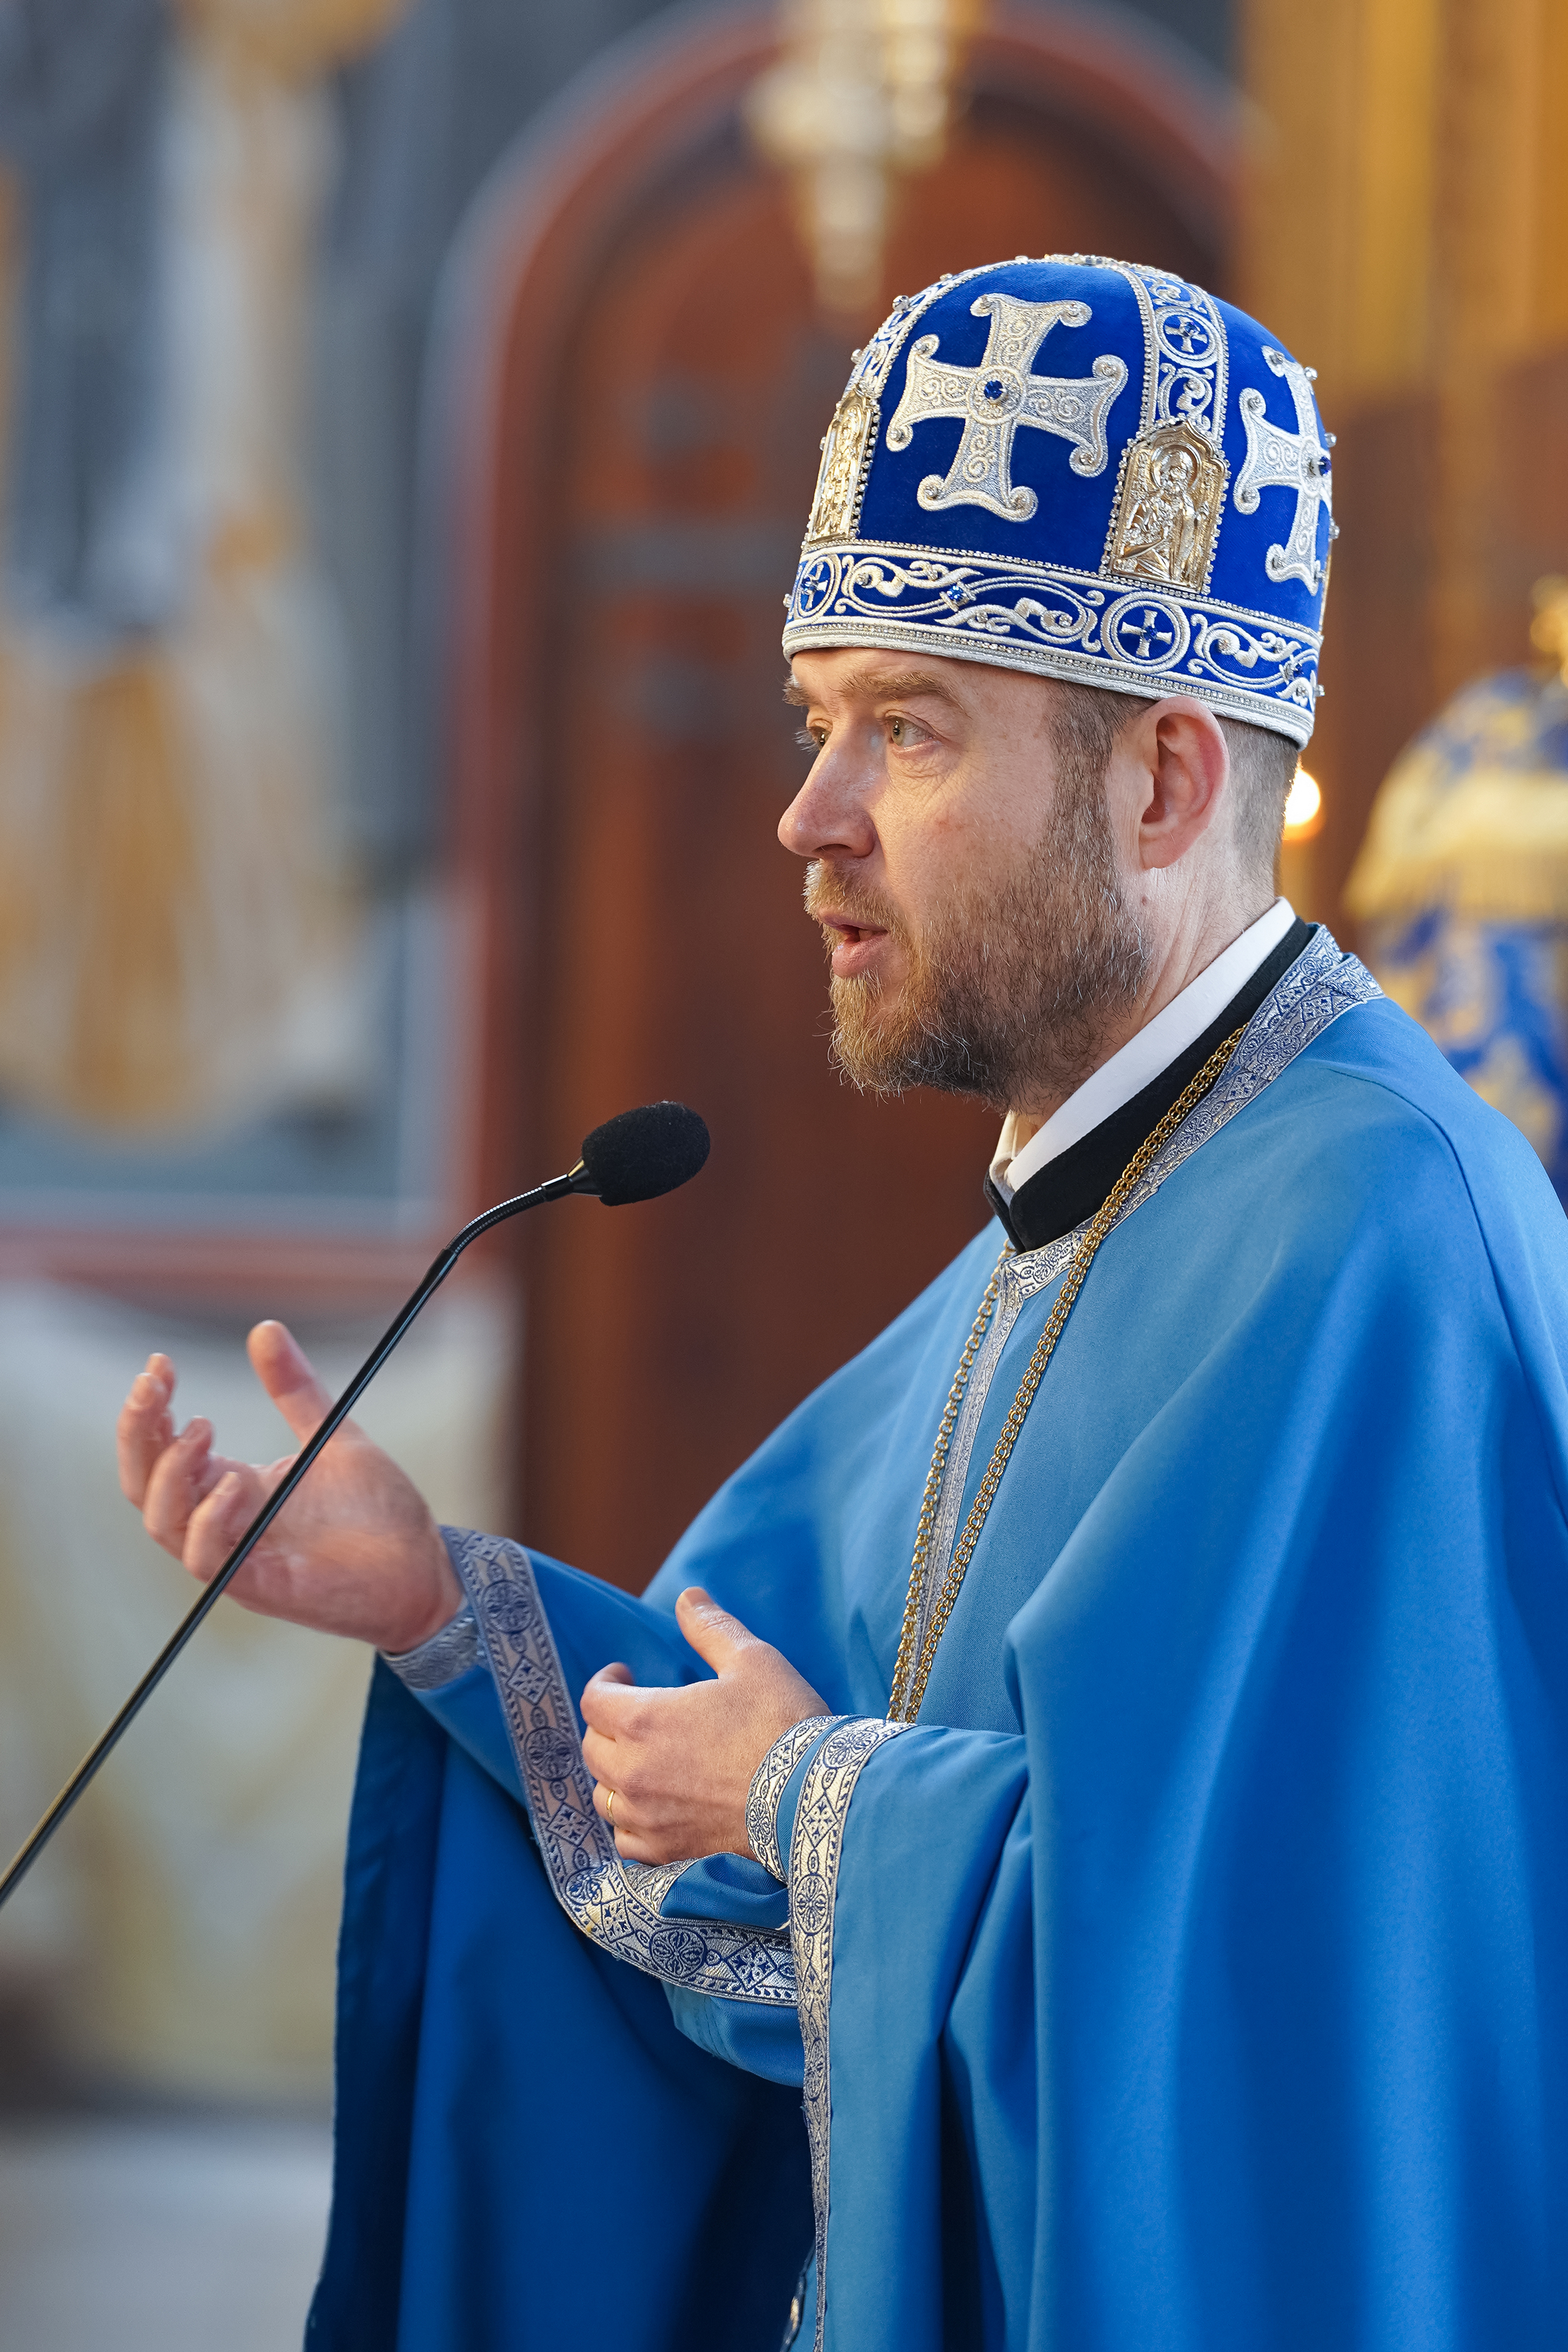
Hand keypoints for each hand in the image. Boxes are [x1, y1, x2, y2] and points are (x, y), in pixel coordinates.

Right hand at [116, 1320, 460, 1651]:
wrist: (422, 1570)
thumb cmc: (376, 1513)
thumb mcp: (332, 1437)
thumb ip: (295, 1391)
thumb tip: (265, 1329)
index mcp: (232, 1487)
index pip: (164, 1451)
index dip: (151, 1410)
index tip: (159, 1363)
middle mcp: (223, 1523)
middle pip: (145, 1483)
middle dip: (138, 1432)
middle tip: (153, 1385)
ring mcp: (237, 1557)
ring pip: (163, 1523)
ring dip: (171, 1472)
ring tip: (202, 1428)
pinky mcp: (260, 1586)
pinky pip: (206, 1558)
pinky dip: (209, 1519)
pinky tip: (234, 1481)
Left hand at [580, 1588, 826, 1863]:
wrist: (812, 1799)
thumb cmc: (782, 1724)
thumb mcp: (752, 1661)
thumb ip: (711, 1628)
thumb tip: (686, 1597)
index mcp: (645, 1719)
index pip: (594, 1700)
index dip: (606, 1681)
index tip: (624, 1674)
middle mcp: (635, 1772)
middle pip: (592, 1748)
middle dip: (606, 1725)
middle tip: (632, 1714)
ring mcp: (648, 1818)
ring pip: (605, 1796)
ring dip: (615, 1774)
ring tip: (641, 1761)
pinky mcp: (668, 1852)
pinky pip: (626, 1841)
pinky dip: (630, 1824)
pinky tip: (652, 1810)